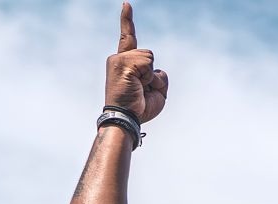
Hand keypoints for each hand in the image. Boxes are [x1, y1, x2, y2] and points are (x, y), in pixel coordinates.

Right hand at [105, 3, 168, 122]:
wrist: (127, 118)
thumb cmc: (140, 108)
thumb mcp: (157, 91)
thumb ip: (159, 76)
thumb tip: (157, 70)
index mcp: (125, 63)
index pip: (128, 37)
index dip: (127, 21)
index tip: (126, 4)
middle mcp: (119, 59)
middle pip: (149, 55)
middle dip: (153, 76)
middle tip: (141, 91)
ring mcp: (119, 60)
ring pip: (149, 58)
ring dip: (151, 78)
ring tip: (139, 90)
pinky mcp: (122, 63)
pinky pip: (148, 64)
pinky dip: (149, 78)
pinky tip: (138, 87)